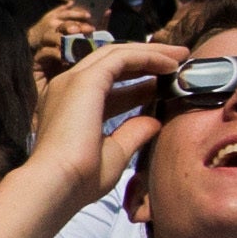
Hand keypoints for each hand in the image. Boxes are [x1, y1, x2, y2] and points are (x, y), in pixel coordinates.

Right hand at [32, 36, 182, 209]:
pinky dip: (147, 57)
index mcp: (70, 106)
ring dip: (150, 52)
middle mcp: (67, 87)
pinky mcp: (85, 80)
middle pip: (112, 61)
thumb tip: (153, 122)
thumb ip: (133, 134)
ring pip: (117, 53)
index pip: (109, 85)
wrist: (57, 185)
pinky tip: (171, 64)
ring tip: (180, 55)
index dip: (138, 83)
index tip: (164, 85)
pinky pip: (121, 58)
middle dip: (146, 58)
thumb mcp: (114, 154)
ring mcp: (73, 80)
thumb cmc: (79, 178)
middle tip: (178, 58)